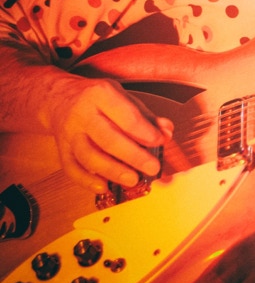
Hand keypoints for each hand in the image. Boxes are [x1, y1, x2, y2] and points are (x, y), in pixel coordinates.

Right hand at [46, 75, 172, 193]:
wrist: (60, 99)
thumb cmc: (100, 100)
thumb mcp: (124, 98)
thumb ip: (147, 117)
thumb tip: (167, 132)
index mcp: (101, 95)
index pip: (125, 116)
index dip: (144, 131)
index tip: (160, 142)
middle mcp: (82, 114)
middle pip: (107, 139)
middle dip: (132, 156)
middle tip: (152, 168)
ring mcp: (69, 133)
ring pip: (89, 156)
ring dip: (112, 171)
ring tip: (133, 180)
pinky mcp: (61, 150)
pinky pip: (71, 168)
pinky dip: (87, 181)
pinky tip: (104, 187)